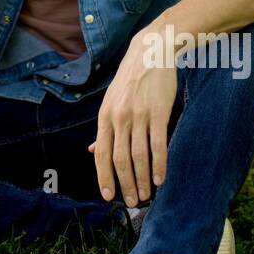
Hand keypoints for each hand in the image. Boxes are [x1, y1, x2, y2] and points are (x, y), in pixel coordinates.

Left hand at [87, 30, 176, 205]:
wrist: (150, 52)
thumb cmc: (130, 80)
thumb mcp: (111, 101)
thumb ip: (105, 128)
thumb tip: (93, 151)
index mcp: (105, 116)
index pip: (101, 154)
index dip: (103, 177)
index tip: (108, 196)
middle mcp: (119, 117)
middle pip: (119, 159)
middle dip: (125, 184)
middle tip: (132, 202)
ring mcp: (139, 115)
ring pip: (138, 156)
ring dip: (142, 179)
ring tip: (147, 195)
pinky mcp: (158, 112)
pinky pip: (158, 145)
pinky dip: (159, 165)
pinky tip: (161, 178)